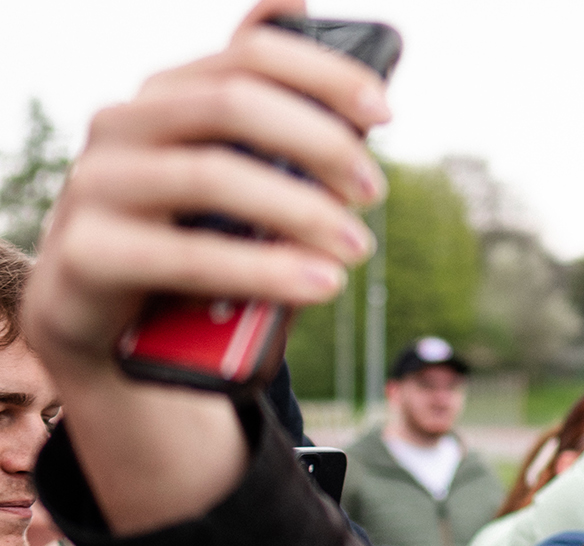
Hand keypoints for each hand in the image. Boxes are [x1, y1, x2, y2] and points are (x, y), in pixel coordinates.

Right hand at [21, 0, 389, 535]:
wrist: (120, 341)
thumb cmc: (198, 253)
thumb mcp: (248, 200)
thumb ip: (288, 150)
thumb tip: (367, 101)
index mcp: (168, 96)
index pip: (248, 53)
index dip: (322, 73)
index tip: (385, 111)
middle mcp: (123, 125)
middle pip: (232, 103)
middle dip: (318, 142)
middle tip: (374, 191)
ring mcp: (96, 185)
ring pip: (210, 175)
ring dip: (300, 210)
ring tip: (357, 248)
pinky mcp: (85, 253)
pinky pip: (187, 257)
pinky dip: (264, 271)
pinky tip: (320, 285)